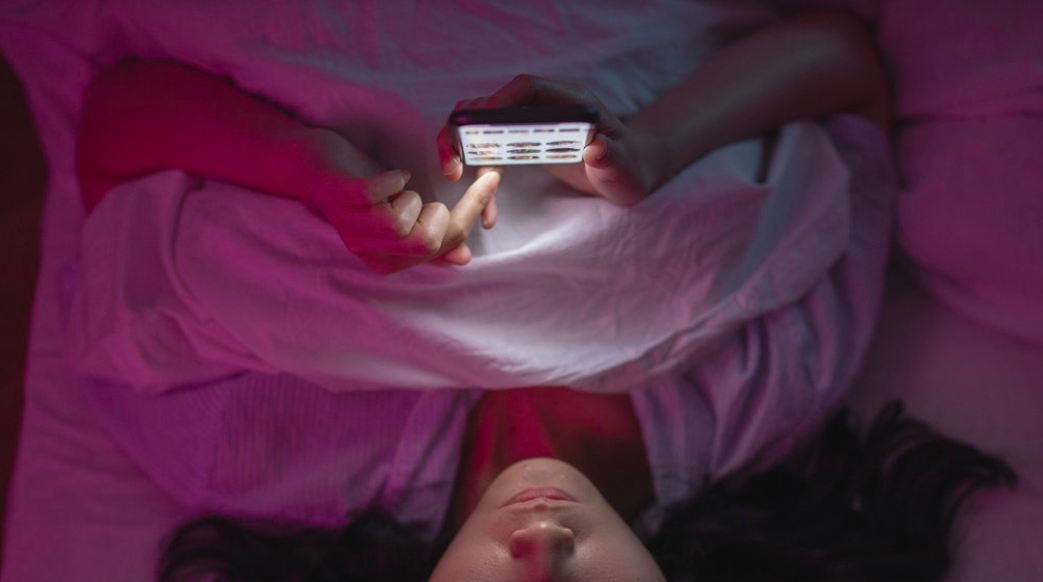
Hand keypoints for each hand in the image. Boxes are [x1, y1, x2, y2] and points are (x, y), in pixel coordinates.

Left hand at [304, 129, 499, 274]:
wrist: (311, 167)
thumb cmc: (362, 191)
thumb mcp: (403, 218)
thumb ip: (433, 238)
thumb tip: (465, 258)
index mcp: (389, 260)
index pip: (441, 247)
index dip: (470, 214)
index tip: (489, 182)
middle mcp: (369, 251)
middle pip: (427, 243)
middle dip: (444, 212)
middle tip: (431, 197)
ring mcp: (352, 226)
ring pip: (401, 225)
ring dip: (412, 199)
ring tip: (402, 191)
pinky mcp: (340, 196)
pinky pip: (373, 194)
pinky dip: (391, 180)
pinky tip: (395, 175)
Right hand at [436, 74, 654, 204]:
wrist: (625, 173)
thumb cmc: (627, 167)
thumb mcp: (623, 166)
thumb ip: (611, 156)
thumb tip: (596, 147)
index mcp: (567, 101)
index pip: (527, 87)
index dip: (499, 100)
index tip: (479, 125)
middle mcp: (541, 107)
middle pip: (490, 104)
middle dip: (465, 127)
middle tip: (453, 163)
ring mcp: (526, 124)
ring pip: (480, 126)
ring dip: (461, 148)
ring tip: (453, 177)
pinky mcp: (519, 144)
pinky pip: (488, 152)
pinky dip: (479, 175)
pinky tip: (487, 211)